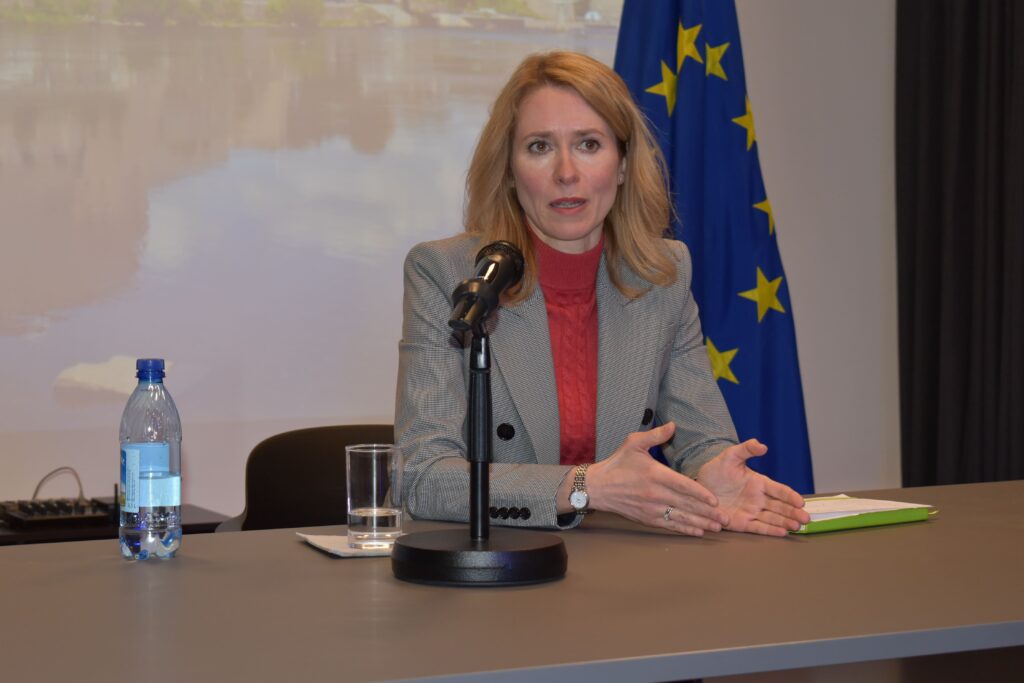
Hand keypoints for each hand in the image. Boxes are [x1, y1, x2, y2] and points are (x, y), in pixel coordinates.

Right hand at [584, 422, 729, 536]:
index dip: (700, 494)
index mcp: (655, 474)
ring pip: (680, 517)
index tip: (715, 501)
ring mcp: (651, 508)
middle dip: (707, 513)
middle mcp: (655, 493)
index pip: (683, 486)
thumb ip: (656, 435)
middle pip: (686, 505)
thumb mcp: (634, 443)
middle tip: (725, 519)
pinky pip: (670, 525)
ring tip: (717, 528)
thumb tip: (673, 425)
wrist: (598, 487)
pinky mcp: (646, 518)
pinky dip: (685, 529)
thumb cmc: (617, 463)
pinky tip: (698, 532)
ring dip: (700, 523)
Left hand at [696, 440, 810, 535]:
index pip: (778, 490)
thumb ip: (746, 449)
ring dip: (786, 522)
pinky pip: (758, 527)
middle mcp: (758, 499)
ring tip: (797, 526)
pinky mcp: (742, 523)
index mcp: (759, 483)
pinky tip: (783, 532)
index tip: (801, 501)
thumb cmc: (716, 470)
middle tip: (806, 518)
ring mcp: (751, 512)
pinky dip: (770, 530)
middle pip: (780, 506)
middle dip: (793, 512)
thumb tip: (762, 445)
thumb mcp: (730, 456)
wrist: (699, 487)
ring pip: (773, 518)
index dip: (790, 495)